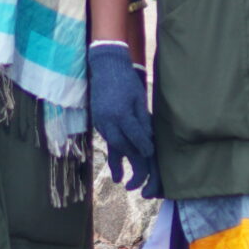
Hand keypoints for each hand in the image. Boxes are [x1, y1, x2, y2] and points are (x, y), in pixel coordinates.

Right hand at [86, 42, 156, 194]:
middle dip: (133, 163)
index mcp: (121, 114)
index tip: (150, 155)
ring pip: (114, 145)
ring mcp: (101, 122)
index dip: (144, 147)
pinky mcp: (97, 122)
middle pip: (122, 147)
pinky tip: (118, 169)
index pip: (135, 136)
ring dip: (122, 161)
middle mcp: (108, 121)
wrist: (105, 67)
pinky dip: (114, 153)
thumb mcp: (138, 98)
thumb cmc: (126, 80)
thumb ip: (142, 119)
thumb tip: (148, 138)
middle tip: (140, 179)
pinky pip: (107, 140)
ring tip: (126, 182)